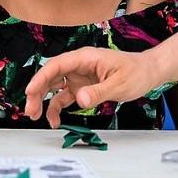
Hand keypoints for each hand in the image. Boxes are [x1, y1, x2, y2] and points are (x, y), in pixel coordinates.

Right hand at [24, 47, 159, 127]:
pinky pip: (65, 96)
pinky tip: (55, 120)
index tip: (30, 92)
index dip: (41, 78)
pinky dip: (57, 107)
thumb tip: (80, 100)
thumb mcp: (119, 84)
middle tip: (30, 110)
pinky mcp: (83, 87)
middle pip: (51, 76)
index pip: (57, 65)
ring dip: (43, 100)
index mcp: (86, 58)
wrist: (148, 72)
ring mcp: (79, 77)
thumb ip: (99, 92)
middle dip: (37, 92)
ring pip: (54, 86)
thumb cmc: (136, 72)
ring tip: (35, 116)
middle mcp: (79, 66)